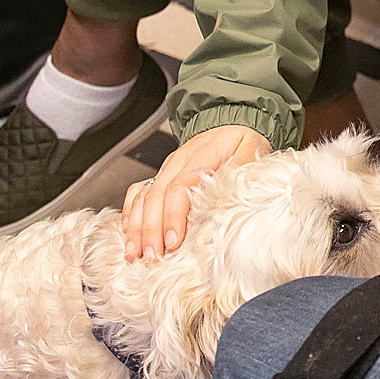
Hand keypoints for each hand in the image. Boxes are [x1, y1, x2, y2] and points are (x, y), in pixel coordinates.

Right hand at [122, 123, 270, 259]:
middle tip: (151, 257)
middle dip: (150, 230)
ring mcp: (166, 169)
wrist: (230, 121)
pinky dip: (130, 213)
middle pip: (156, 196)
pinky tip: (128, 233)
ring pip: (143, 197)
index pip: (180, 187)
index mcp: (200, 156)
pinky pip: (138, 192)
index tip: (172, 241)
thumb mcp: (251, 146)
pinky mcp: (161, 175)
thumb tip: (234, 188)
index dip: (173, 215)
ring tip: (134, 254)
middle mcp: (177, 163)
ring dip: (136, 227)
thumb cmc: (240, 138)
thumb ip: (243, 166)